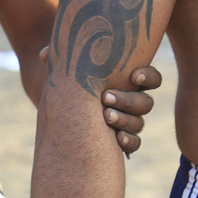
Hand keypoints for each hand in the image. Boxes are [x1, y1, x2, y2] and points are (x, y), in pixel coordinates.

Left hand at [38, 46, 161, 156]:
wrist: (63, 115)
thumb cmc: (70, 85)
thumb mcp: (67, 71)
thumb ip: (62, 59)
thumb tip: (44, 53)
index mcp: (129, 82)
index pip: (153, 78)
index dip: (147, 76)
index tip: (132, 75)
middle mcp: (133, 102)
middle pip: (146, 102)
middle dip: (127, 99)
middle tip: (105, 97)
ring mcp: (129, 123)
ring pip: (139, 123)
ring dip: (123, 119)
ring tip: (104, 116)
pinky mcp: (121, 141)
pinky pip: (135, 144)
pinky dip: (128, 141)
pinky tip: (116, 139)